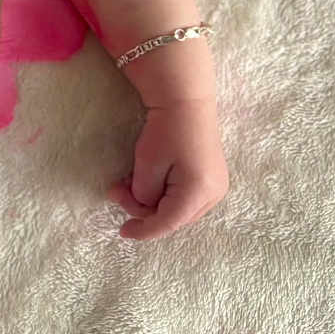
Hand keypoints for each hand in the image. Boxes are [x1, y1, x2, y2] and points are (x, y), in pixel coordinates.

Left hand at [108, 98, 227, 239]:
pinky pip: (185, 198)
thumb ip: (143, 194)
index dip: (144, 230)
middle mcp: (214, 194)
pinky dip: (164, 194)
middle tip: (118, 192)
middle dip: (144, 210)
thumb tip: (143, 205)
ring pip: (179, 209)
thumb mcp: (147, 165)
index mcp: (199, 192)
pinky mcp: (212, 179)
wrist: (187, 101)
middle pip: (174, 218)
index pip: (168, 222)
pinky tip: (146, 180)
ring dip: (152, 202)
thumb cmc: (166, 130)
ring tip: (127, 183)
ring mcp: (216, 187)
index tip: (122, 232)